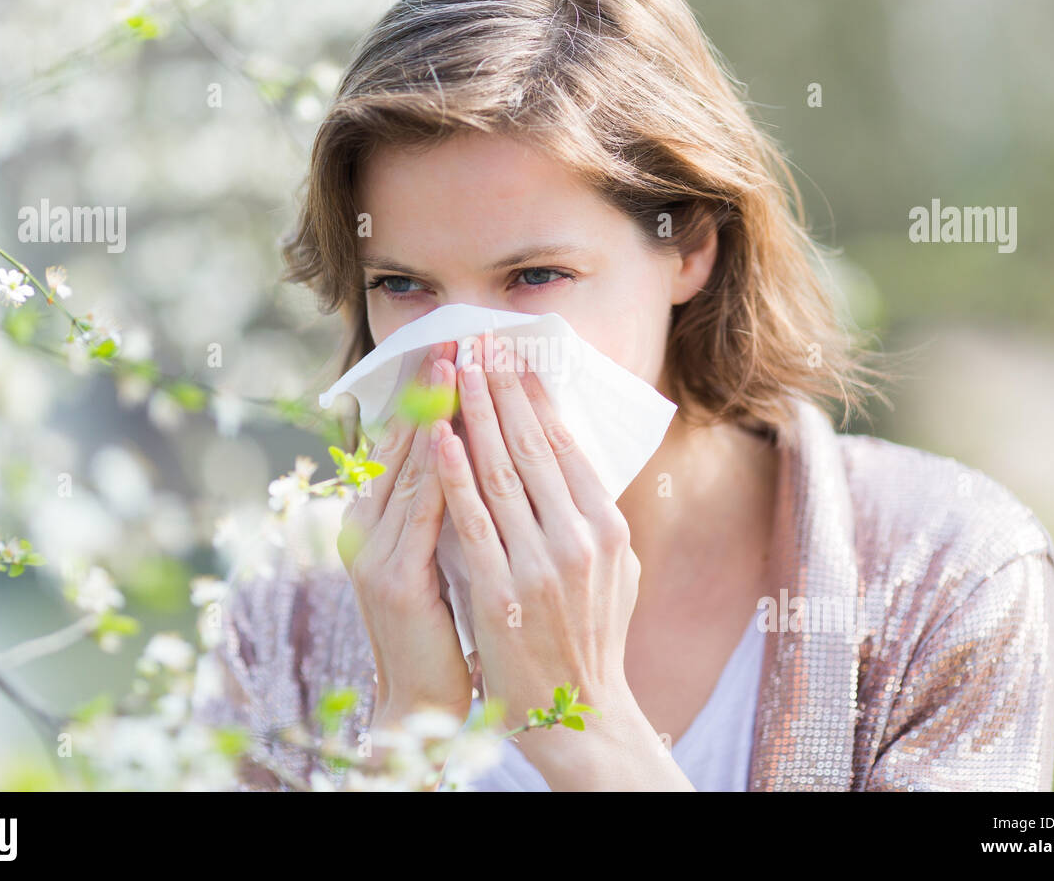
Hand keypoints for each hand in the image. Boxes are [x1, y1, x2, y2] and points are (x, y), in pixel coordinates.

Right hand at [337, 340, 472, 729]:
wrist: (419, 703)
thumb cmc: (440, 628)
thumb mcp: (437, 556)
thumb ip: (443, 508)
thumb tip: (472, 451)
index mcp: (375, 520)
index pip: (406, 443)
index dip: (428, 393)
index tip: (455, 348)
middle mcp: (365, 527)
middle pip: (402, 443)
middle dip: (431, 387)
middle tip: (457, 336)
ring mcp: (375, 552)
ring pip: (412, 467)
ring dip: (436, 412)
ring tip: (458, 364)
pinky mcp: (396, 580)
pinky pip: (423, 512)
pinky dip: (440, 470)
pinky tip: (456, 436)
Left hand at [431, 333, 646, 778]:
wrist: (578, 712)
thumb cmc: (591, 636)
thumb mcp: (614, 570)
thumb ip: (593, 515)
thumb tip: (572, 458)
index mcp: (608, 528)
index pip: (567, 445)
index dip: (537, 396)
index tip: (515, 356)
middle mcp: (579, 539)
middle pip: (533, 446)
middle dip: (501, 388)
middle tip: (479, 341)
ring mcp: (539, 564)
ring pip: (500, 472)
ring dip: (474, 414)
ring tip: (455, 369)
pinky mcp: (499, 590)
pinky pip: (472, 519)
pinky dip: (454, 473)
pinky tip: (439, 435)